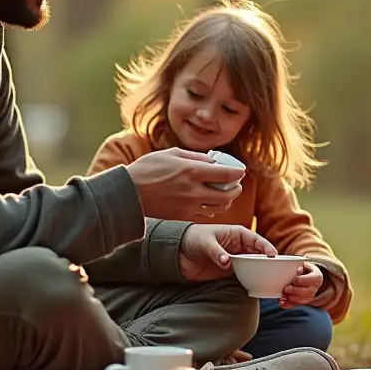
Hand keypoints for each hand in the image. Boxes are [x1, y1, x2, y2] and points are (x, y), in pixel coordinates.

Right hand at [126, 148, 245, 220]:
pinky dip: (212, 208)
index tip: (241, 171)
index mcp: (192, 171)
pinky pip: (205, 213)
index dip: (238, 173)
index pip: (226, 174)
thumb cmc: (148, 168)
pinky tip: (210, 202)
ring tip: (226, 194)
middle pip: (227, 195)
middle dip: (236, 189)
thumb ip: (195, 157)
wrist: (129, 192)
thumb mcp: (172, 153)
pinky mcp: (183, 216)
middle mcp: (193, 190)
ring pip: (219, 207)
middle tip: (236, 184)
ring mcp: (189, 205)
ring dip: (227, 201)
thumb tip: (213, 160)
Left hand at [178, 224, 274, 281]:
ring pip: (252, 266)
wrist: (178, 252)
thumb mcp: (205, 242)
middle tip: (275, 271)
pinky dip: (249, 280)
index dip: (266, 247)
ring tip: (268, 280)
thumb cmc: (192, 239)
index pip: (256, 240)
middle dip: (266, 261)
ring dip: (259, 272)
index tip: (273, 255)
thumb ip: (216, 252)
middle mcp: (239, 246)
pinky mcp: (229, 271)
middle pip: (257, 254)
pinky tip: (255, 285)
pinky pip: (243, 275)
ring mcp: (235, 259)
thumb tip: (227, 263)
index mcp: (236, 234)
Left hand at [279, 260, 322, 307]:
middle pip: (310, 293)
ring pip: (305, 301)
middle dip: (296, 291)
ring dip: (293, 299)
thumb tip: (298, 270)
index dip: (303, 280)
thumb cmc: (300, 267)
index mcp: (317, 276)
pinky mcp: (302, 301)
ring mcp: (310, 295)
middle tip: (287, 289)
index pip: (315, 279)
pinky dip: (289, 304)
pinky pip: (297, 305)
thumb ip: (299, 266)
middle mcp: (315, 287)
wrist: (301, 274)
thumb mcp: (300, 264)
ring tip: (284, 295)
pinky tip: (282, 303)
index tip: (294, 279)